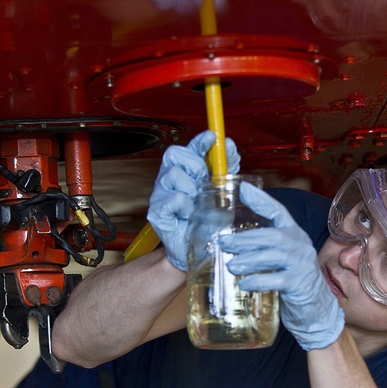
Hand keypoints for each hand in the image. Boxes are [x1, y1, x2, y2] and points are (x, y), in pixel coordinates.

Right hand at [147, 130, 239, 270]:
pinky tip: (189, 216)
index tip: (212, 137)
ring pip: (174, 175)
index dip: (199, 140)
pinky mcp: (157, 211)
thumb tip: (230, 147)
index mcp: (185, 172)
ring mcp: (161, 194)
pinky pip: (174, 199)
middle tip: (204, 182)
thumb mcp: (223, 192)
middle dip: (194, 165)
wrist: (199, 250)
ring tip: (197, 205)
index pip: (189, 148)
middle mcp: (170, 179)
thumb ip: (227, 169)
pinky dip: (186, 207)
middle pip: (174, 154)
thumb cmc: (208, 221)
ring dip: (192, 189)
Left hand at [221, 183, 344, 349]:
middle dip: (246, 238)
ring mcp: (302, 263)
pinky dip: (259, 281)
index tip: (242, 188)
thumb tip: (228, 242)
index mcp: (293, 234)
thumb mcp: (279, 258)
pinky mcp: (301, 283)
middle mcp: (300, 244)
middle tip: (224, 242)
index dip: (261, 199)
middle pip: (272, 235)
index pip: (278, 211)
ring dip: (250, 259)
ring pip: (275, 256)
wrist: (315, 308)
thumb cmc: (292, 280)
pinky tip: (245, 284)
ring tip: (231, 265)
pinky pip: (278, 279)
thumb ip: (262, 248)